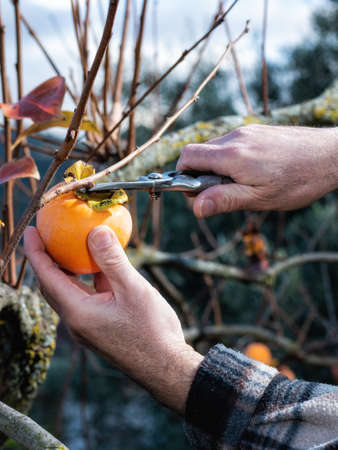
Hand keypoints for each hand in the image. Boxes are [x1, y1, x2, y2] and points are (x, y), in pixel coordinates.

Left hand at [24, 225, 202, 414]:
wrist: (165, 367)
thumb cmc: (151, 330)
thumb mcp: (134, 290)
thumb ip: (112, 261)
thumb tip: (96, 231)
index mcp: (78, 313)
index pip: (47, 277)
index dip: (36, 251)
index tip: (30, 230)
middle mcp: (76, 321)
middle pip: (52, 285)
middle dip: (45, 259)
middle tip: (46, 234)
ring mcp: (86, 326)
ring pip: (68, 292)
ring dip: (64, 270)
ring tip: (67, 247)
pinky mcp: (98, 327)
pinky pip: (84, 298)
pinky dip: (84, 280)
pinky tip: (97, 268)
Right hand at [177, 125, 337, 216]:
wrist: (331, 155)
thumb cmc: (297, 180)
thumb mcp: (259, 198)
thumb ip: (224, 200)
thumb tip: (195, 207)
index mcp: (231, 155)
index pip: (188, 156)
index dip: (183, 175)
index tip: (195, 192)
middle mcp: (236, 138)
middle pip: (200, 152)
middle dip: (201, 173)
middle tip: (222, 193)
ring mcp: (247, 132)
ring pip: (216, 148)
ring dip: (217, 167)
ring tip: (242, 183)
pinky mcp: (258, 131)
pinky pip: (233, 144)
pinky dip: (231, 159)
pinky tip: (254, 171)